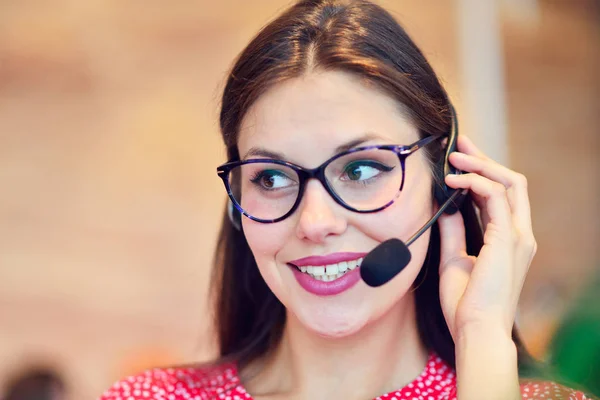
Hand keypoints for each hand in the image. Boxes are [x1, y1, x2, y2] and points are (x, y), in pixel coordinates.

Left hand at [437, 136, 536, 340]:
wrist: (475, 330)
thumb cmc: (466, 304)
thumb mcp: (455, 259)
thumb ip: (454, 232)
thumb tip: (444, 209)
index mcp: (508, 240)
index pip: (502, 194)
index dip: (483, 171)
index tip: (460, 157)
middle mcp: (518, 234)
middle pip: (510, 182)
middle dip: (484, 158)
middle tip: (459, 142)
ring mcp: (516, 236)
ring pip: (507, 183)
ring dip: (479, 164)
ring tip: (453, 156)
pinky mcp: (507, 239)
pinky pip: (494, 197)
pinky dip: (474, 182)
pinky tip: (452, 180)